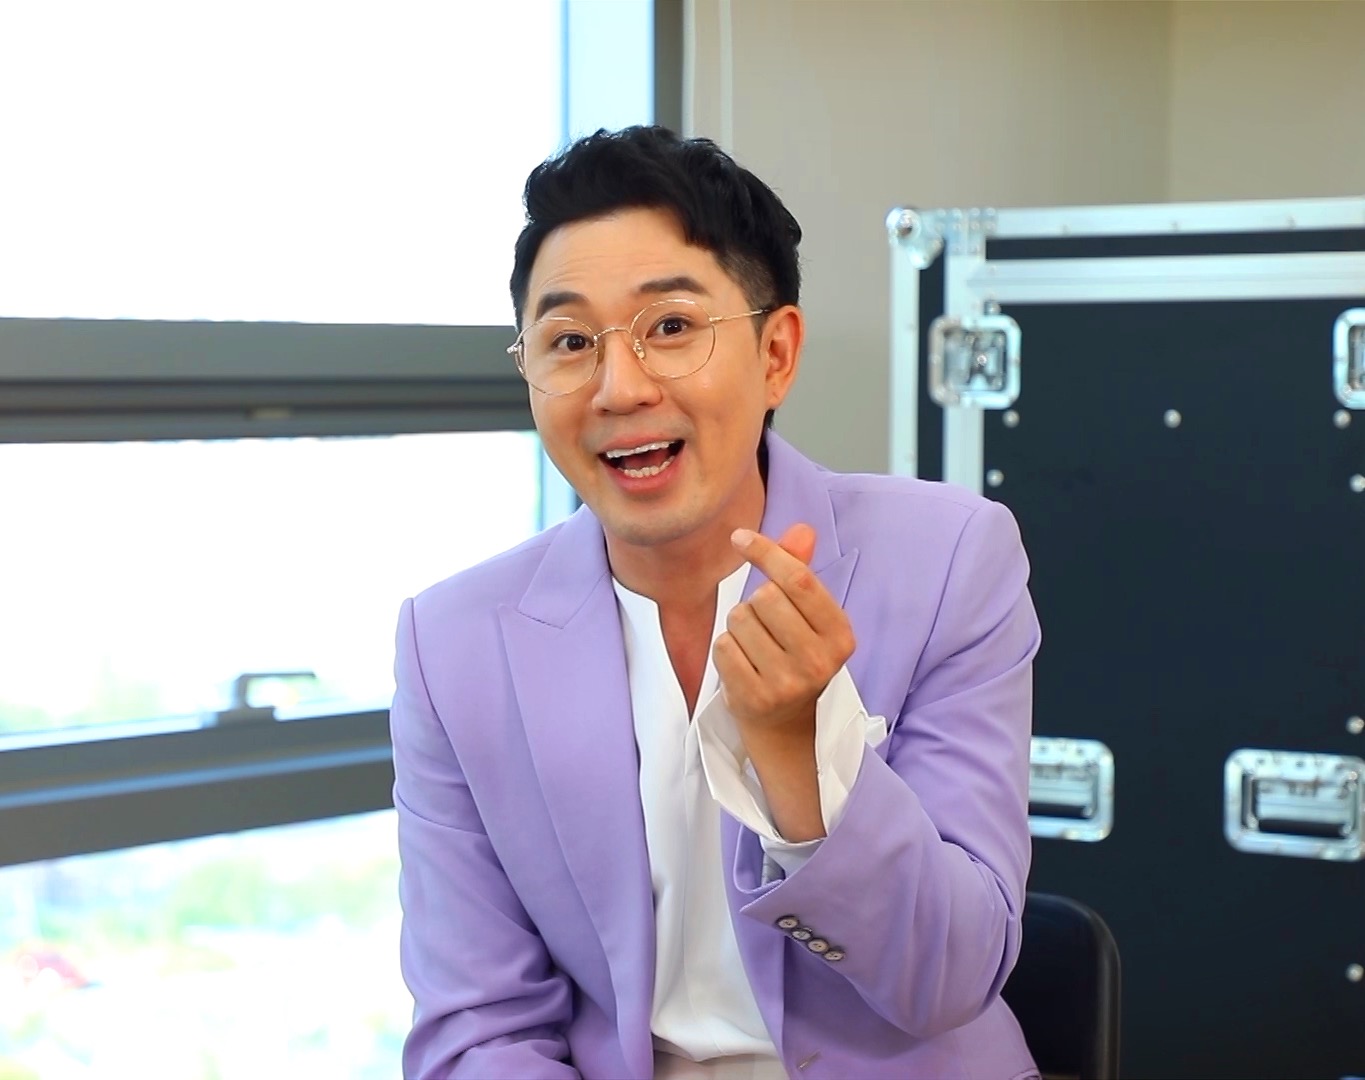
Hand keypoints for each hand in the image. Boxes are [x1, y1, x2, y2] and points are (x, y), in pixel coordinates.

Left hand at [713, 523, 856, 737]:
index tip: (739, 538)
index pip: (799, 580)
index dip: (767, 552)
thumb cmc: (795, 657)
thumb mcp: (808, 618)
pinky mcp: (754, 699)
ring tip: (754, 648)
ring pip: (739, 619)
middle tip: (765, 627)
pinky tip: (742, 664)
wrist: (786, 725)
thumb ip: (801, 572)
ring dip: (738, 626)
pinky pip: (722, 646)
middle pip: (765, 596)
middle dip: (756, 603)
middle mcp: (819, 662)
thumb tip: (802, 529)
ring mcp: (787, 684)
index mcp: (840, 636)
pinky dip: (725, 648)